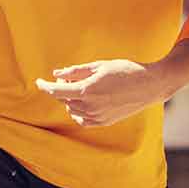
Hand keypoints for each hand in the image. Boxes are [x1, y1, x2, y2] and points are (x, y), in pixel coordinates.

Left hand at [35, 58, 172, 126]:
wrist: (149, 85)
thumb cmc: (125, 71)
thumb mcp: (99, 66)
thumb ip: (76, 71)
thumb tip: (57, 73)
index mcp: (87, 90)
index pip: (57, 91)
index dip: (45, 86)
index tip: (39, 82)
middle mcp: (90, 106)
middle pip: (64, 100)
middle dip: (62, 89)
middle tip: (71, 77)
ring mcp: (97, 116)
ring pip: (72, 110)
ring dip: (71, 99)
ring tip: (84, 87)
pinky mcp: (104, 122)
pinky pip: (83, 120)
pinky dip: (79, 111)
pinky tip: (86, 101)